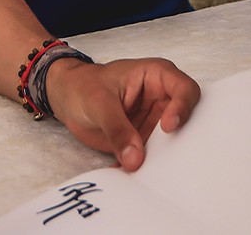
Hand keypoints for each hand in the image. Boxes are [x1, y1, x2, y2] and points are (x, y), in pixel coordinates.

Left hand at [44, 57, 200, 171]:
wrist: (66, 98)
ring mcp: (153, 121)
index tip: (169, 127)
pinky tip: (128, 175)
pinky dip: (141, 166)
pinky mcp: (142, 139)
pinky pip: (149, 156)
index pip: (184, 89)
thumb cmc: (83, 84)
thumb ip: (117, 128)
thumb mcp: (99, 102)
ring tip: (147, 170)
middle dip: (179, 139)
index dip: (182, 107)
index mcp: (156, 76)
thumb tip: (134, 157)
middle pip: (185, 119)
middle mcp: (160, 99)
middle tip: (169, 157)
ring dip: (160, 158)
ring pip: (169, 143)